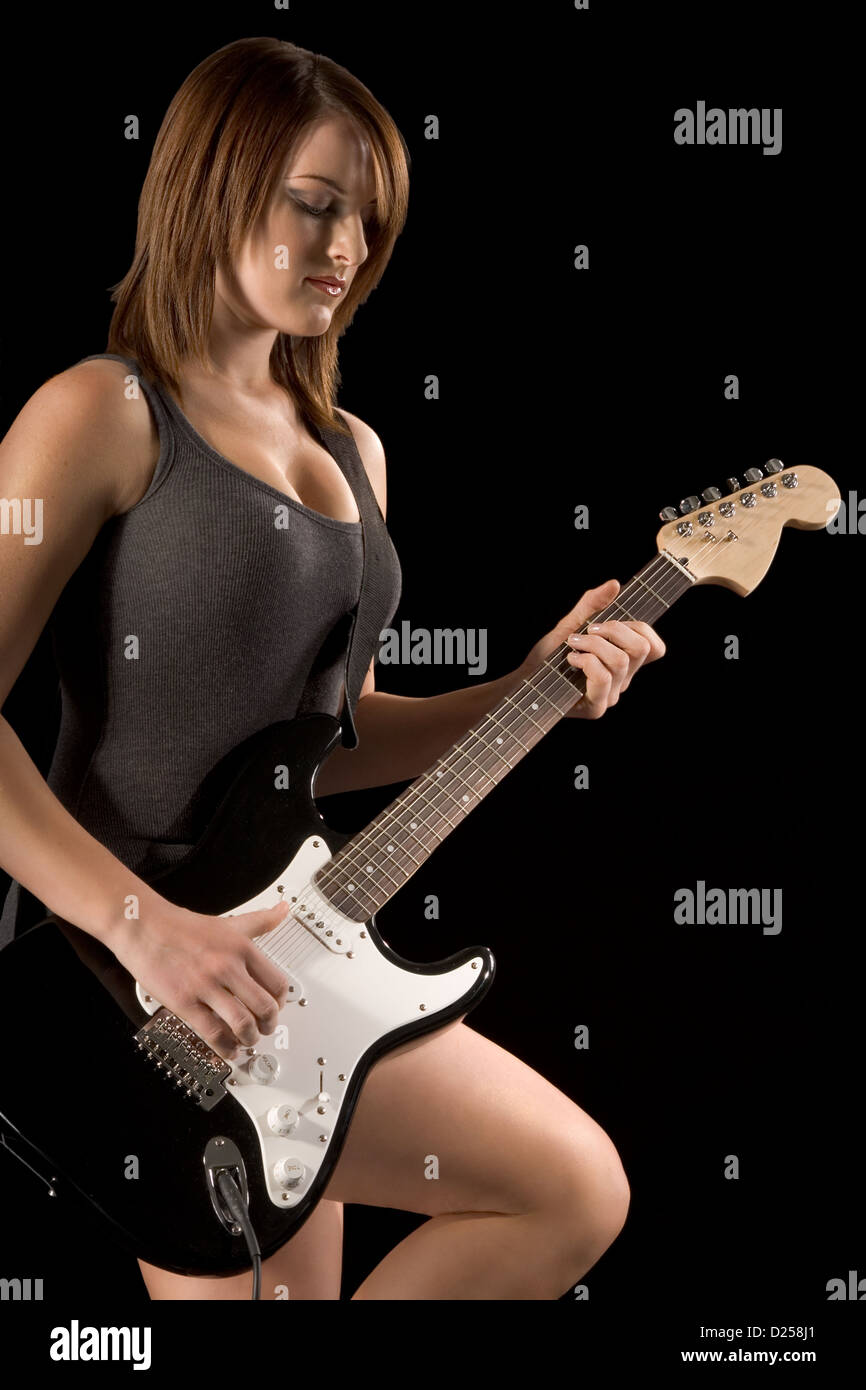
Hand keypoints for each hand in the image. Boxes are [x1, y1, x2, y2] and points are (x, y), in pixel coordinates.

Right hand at [110, 900, 290, 1059]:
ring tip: (247, 1040)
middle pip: (265, 1007)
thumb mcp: (229, 922)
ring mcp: (206, 985)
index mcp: (242, 948)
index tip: (277, 1007)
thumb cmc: (182, 927)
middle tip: (265, 1029)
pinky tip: (226, 1048)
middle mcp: (228, 966)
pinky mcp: (184, 1002)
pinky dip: (225, 1046)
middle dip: (269, 1025)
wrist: (144, 927)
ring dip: (249, 1038)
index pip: (277, 983)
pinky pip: (212, 1032)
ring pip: (242, 1023)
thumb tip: (283, 910)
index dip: (281, 1002)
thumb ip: (260, 921)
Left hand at [517, 579, 665, 718]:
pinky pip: (603, 676)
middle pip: (642, 648)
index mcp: (625, 663)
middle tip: (589, 630)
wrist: (522, 683)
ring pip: (620, 660)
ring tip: (573, 645)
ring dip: (593, 644)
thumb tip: (615, 584)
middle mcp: (622, 680)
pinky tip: (570, 659)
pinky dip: (585, 660)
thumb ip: (592, 605)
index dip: (640, 628)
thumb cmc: (546, 657)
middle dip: (614, 629)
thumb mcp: (569, 625)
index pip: (655, 647)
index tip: (610, 623)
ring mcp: (611, 695)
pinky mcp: (596, 708)